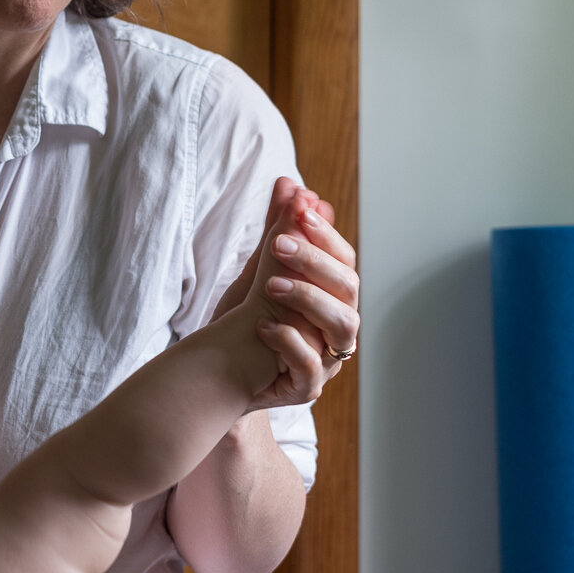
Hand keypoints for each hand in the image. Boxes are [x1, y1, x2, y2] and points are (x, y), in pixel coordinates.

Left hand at [216, 178, 359, 397]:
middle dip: (316, 262)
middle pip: (349, 288)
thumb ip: (277, 230)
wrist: (223, 374)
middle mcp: (338, 326)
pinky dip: (291, 344)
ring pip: (343, 327)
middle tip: (279, 244)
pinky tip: (264, 327)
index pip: (344, 259)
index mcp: (332, 296)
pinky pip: (312, 368)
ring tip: (271, 284)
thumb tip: (290, 185)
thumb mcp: (258, 270)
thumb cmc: (247, 321)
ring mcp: (328, 359)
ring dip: (309, 299)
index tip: (300, 210)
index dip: (326, 234)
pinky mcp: (307, 388)